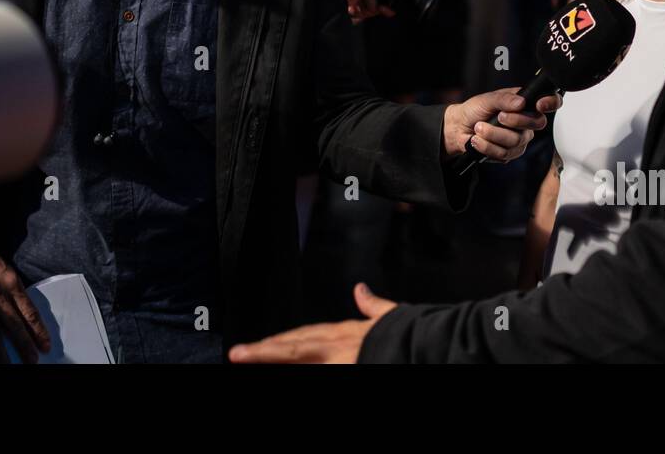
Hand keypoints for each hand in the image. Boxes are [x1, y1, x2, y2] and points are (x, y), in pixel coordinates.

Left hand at [229, 283, 394, 363]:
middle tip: (237, 353)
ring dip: (270, 358)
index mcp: (347, 331)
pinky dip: (298, 373)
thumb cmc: (410, 333)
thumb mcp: (389, 314)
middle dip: (264, 349)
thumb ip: (372, 305)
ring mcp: (338, 361)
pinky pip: (314, 375)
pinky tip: (276, 369)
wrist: (426, 344)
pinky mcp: (344, 370)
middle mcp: (337, 345)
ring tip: (245, 358)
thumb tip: (360, 289)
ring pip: (296, 359)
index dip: (281, 340)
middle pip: (292, 347)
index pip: (306, 335)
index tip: (260, 344)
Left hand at [442, 86, 561, 161]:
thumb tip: (520, 102)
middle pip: (536, 124)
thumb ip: (503, 99)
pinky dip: (487, 146)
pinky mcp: (509, 154)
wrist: (458, 128)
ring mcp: (519, 139)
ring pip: (516, 141)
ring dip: (493, 134)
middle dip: (514, 121)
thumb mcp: (487, 99)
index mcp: (524, 104)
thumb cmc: (473, 110)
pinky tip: (478, 140)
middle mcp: (525, 122)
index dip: (551, 103)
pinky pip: (504, 154)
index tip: (539, 105)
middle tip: (498, 116)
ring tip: (478, 128)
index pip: (549, 102)